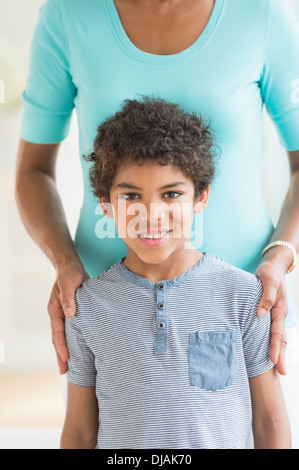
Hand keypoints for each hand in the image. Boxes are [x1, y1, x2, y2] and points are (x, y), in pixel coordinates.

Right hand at [48, 262, 89, 373]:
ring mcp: (64, 315)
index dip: (62, 346)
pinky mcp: (73, 314)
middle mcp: (58, 315)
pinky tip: (80, 350)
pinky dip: (74, 341)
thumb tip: (70, 314)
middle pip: (58, 339)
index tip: (66, 359)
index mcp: (55, 309)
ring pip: (64, 337)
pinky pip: (72, 331)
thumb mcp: (70, 282)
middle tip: (64, 373)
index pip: (58, 332)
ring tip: (71, 367)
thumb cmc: (70, 273)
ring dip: (66, 351)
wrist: (71, 266)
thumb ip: (68, 297)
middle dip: (61, 355)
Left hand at [254, 258, 287, 375]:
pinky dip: (272, 339)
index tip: (274, 361)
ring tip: (277, 366)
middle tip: (282, 373)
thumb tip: (261, 315)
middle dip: (281, 355)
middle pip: (281, 338)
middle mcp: (280, 314)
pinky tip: (267, 347)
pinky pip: (272, 329)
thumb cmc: (269, 272)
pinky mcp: (271, 311)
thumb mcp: (267, 281)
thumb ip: (265, 297)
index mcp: (279, 309)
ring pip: (278, 335)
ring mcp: (276, 313)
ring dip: (278, 350)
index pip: (277, 332)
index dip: (275, 347)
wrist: (273, 265)